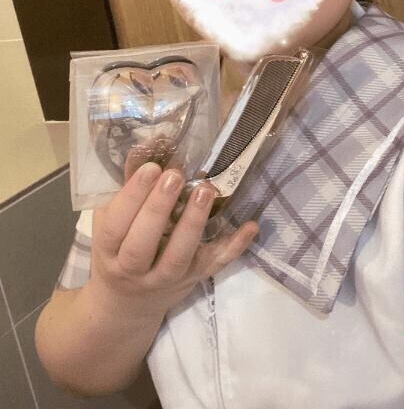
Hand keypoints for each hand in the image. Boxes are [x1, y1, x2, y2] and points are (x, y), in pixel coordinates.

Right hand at [88, 159, 257, 320]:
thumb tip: (147, 142)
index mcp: (109, 250)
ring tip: (205, 190)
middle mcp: (134, 269)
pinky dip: (235, 246)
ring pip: (178, 256)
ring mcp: (166, 278)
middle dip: (159, 209)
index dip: (132, 197)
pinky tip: (250, 226)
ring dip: (193, 223)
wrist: (127, 304)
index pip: (116, 225)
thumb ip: (126, 186)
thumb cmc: (116, 250)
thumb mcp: (110, 221)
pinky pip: (216, 264)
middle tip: (175, 175)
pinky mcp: (194, 278)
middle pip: (143, 244)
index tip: (151, 168)